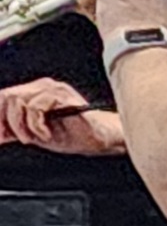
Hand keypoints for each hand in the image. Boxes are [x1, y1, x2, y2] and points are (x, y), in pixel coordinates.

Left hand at [0, 79, 123, 156]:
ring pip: (18, 102)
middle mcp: (42, 86)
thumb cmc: (70, 135)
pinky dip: (36, 126)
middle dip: (5, 122)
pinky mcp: (62, 96)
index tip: (2, 137)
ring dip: (21, 126)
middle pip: (7, 96)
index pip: (3, 96)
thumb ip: (13, 129)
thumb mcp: (32, 133)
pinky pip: (35, 108)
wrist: (97, 138)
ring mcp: (52, 89)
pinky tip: (46, 135)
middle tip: (14, 139)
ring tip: (33, 138)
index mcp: (33, 92)